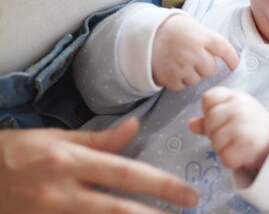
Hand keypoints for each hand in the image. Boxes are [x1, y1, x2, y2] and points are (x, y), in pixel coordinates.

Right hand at [0, 118, 197, 213]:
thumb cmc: (15, 153)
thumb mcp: (55, 138)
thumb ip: (98, 138)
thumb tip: (135, 126)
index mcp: (68, 162)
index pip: (123, 173)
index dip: (158, 185)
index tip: (187, 193)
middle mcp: (61, 193)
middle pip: (117, 209)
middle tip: (187, 213)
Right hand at [152, 14, 238, 89]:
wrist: (148, 34)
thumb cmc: (177, 32)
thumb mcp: (196, 29)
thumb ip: (211, 42)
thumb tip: (230, 59)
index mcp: (203, 37)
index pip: (224, 49)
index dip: (231, 58)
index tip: (234, 65)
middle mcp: (194, 51)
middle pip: (210, 69)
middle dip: (204, 65)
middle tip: (193, 57)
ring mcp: (181, 65)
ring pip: (197, 79)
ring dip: (191, 74)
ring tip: (180, 61)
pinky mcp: (170, 77)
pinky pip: (183, 86)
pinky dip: (179, 80)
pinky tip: (173, 68)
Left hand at [188, 86, 268, 173]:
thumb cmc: (250, 124)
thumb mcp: (232, 112)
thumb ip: (210, 116)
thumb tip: (191, 124)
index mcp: (236, 96)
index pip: (209, 98)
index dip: (209, 110)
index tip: (221, 117)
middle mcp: (240, 108)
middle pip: (209, 121)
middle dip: (214, 132)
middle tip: (229, 134)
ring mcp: (243, 125)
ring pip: (215, 141)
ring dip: (222, 148)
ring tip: (236, 143)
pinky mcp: (247, 144)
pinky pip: (225, 158)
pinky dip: (230, 160)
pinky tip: (240, 153)